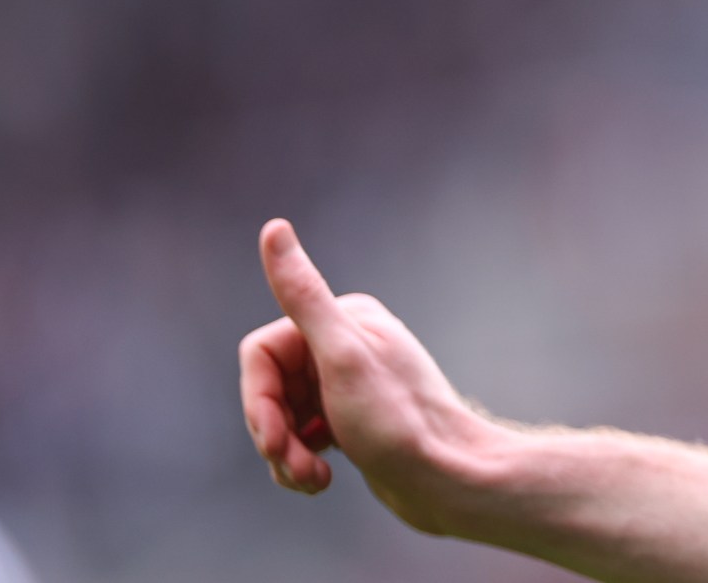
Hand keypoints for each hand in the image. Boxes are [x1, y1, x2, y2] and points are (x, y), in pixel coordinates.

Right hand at [238, 219, 504, 533]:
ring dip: (285, 455)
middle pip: (269, 388)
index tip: (274, 440)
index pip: (261, 354)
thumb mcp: (342, 357)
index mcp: (346, 318)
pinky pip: (300, 437)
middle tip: (296, 468)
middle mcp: (347, 342)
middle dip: (274, 435)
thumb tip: (274, 227)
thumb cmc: (398, 421)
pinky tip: (320, 480)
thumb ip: (303, 295)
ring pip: (281, 416)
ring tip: (312, 480)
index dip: (258, 401)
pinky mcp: (351, 419)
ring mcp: (348, 383)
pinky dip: (299, 462)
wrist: (448, 480)